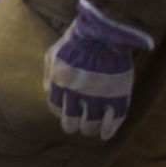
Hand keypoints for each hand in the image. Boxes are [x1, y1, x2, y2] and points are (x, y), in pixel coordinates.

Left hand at [44, 0, 154, 139]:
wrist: (104, 31)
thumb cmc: (77, 41)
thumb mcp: (53, 54)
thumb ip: (48, 75)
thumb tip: (47, 92)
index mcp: (59, 84)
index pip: (56, 109)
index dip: (62, 114)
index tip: (68, 113)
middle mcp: (76, 93)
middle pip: (72, 122)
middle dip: (75, 125)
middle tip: (80, 124)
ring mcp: (98, 95)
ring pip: (91, 124)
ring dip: (91, 129)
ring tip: (92, 128)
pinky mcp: (118, 95)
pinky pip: (113, 120)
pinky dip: (109, 130)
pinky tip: (106, 135)